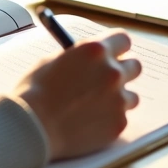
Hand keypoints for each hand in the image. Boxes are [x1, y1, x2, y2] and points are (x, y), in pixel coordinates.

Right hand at [17, 30, 141, 160]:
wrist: (33, 126)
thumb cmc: (35, 92)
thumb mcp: (53, 62)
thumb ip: (78, 58)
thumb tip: (88, 60)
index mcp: (95, 51)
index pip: (123, 40)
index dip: (116, 47)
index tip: (112, 54)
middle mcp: (112, 72)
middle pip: (134, 66)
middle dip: (123, 71)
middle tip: (107, 80)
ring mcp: (118, 99)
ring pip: (131, 96)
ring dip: (117, 98)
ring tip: (94, 107)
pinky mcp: (118, 123)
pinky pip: (121, 118)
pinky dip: (109, 120)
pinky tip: (89, 123)